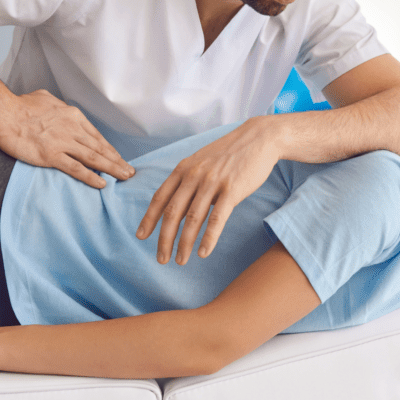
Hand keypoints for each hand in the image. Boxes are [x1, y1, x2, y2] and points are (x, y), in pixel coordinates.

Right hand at [0, 90, 134, 188]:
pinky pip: (76, 169)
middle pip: (100, 148)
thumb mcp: (47, 98)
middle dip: (117, 161)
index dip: (109, 149)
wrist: (4, 113)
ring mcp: (63, 143)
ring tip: (124, 177)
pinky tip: (102, 184)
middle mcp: (73, 129)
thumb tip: (60, 109)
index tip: (118, 157)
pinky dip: (90, 177)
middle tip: (130, 171)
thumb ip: (58, 107)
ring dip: (111, 169)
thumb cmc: (22, 105)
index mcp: (73, 116)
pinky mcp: (51, 156)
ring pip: (93, 158)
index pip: (96, 136)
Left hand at [137, 117, 281, 264]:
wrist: (258, 138)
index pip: (160, 197)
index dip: (149, 218)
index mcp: (183, 168)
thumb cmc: (229, 153)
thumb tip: (177, 211)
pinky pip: (217, 218)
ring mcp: (213, 181)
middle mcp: (194, 175)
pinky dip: (209, 238)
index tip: (141, 236)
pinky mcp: (232, 189)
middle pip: (173, 212)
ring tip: (181, 260)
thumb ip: (187, 184)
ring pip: (193, 218)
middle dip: (164, 239)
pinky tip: (203, 252)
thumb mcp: (201, 162)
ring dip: (185, 243)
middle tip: (161, 259)